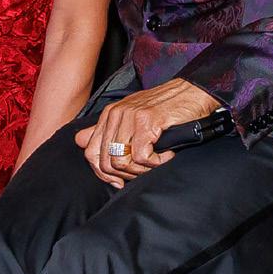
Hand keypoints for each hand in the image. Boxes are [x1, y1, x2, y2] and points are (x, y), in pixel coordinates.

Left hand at [75, 79, 220, 186]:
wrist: (192, 92)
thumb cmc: (164, 108)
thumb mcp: (130, 116)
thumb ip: (105, 129)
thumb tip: (80, 142)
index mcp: (109, 115)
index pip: (90, 152)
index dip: (102, 173)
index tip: (119, 180)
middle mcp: (115, 114)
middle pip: (105, 161)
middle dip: (124, 175)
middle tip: (142, 172)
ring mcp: (130, 117)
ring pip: (121, 161)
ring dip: (140, 171)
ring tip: (155, 163)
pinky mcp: (147, 121)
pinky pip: (142, 157)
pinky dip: (156, 163)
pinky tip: (167, 155)